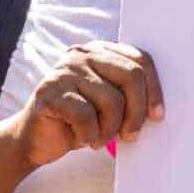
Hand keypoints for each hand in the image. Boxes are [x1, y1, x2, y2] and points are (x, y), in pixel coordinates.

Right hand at [7, 41, 161, 166]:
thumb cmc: (77, 123)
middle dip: (137, 113)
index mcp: (100, 51)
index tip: (158, 116)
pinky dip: (90, 135)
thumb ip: (128, 95)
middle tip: (131, 136)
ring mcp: (64, 70)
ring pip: (112, 101)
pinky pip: (87, 116)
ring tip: (100, 139)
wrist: (33, 141)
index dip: (155, 89)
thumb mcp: (108, 104)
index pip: (140, 60)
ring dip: (111, 130)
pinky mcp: (50, 92)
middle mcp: (82, 54)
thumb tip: (159, 109)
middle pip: (131, 77)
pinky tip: (84, 139)